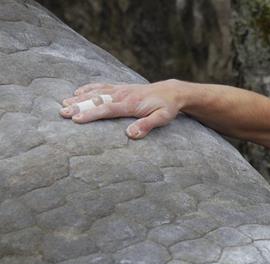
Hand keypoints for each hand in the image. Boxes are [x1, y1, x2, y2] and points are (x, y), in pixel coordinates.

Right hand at [59, 80, 180, 138]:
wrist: (172, 92)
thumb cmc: (167, 107)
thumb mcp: (162, 118)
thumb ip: (147, 125)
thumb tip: (130, 134)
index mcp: (131, 104)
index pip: (107, 109)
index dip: (92, 114)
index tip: (77, 119)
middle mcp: (122, 95)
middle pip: (97, 100)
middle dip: (79, 106)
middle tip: (62, 112)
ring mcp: (120, 90)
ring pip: (96, 92)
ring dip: (79, 98)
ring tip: (63, 104)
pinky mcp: (120, 88)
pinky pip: (101, 87)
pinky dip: (88, 88)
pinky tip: (77, 92)